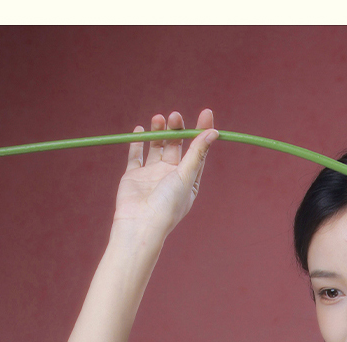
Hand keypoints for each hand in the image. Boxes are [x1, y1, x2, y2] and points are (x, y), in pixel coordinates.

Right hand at [112, 109, 217, 239]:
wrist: (139, 223)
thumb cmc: (167, 204)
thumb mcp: (186, 176)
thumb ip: (196, 153)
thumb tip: (212, 132)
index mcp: (188, 181)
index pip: (197, 151)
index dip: (201, 132)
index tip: (206, 112)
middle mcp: (170, 177)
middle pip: (175, 146)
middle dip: (176, 130)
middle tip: (175, 116)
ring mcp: (152, 176)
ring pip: (156, 147)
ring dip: (158, 132)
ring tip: (158, 118)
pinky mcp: (134, 176)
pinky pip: (136, 155)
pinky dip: (137, 142)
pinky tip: (140, 129)